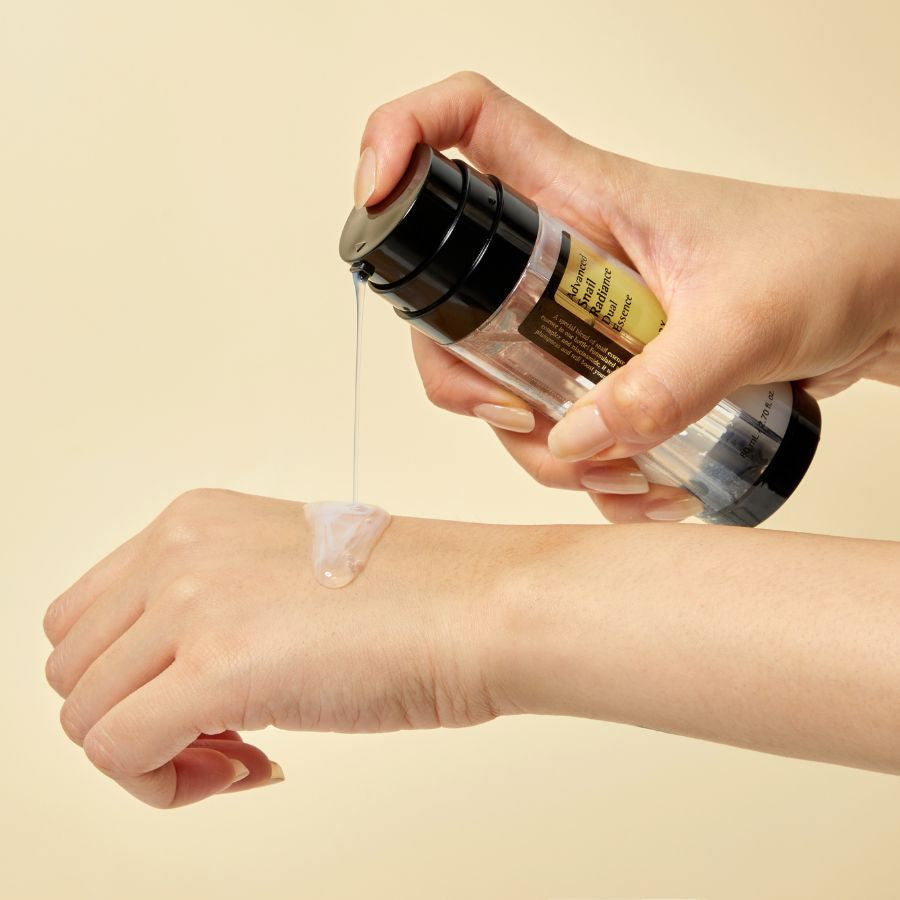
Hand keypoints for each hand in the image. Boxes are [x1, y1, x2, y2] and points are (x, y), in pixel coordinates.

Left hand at [43, 489, 495, 807]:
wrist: (478, 606)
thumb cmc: (412, 599)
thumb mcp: (282, 580)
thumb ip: (214, 612)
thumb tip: (170, 689)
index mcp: (193, 520)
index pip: (87, 618)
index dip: (129, 678)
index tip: (193, 703)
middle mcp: (178, 548)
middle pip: (75, 668)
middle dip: (132, 718)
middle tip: (214, 739)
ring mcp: (192, 602)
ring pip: (85, 716)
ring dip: (152, 757)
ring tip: (235, 754)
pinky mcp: (215, 666)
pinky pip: (118, 754)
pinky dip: (166, 785)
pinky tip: (248, 768)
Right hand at [355, 71, 899, 522]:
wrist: (873, 302)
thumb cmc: (824, 264)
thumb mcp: (748, 321)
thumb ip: (662, 385)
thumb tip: (576, 439)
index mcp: (584, 195)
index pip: (467, 125)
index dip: (402, 139)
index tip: (376, 192)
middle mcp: (561, 253)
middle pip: (449, 297)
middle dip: (461, 373)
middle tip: (521, 415)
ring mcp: (572, 315)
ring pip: (495, 378)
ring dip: (536, 444)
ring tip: (620, 472)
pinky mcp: (599, 365)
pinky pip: (553, 423)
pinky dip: (580, 467)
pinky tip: (638, 485)